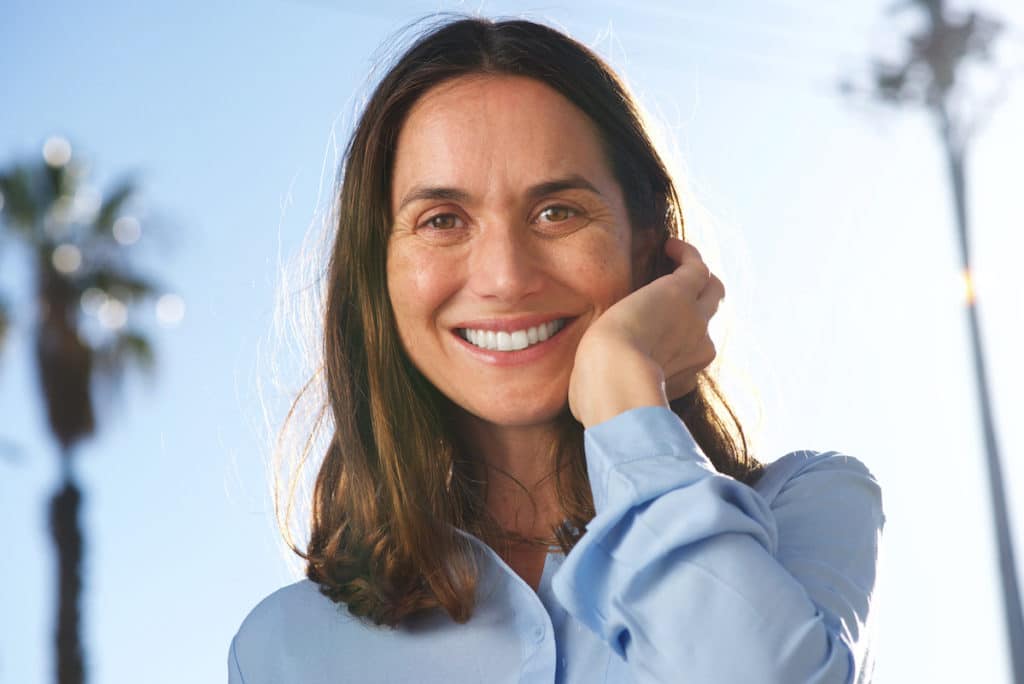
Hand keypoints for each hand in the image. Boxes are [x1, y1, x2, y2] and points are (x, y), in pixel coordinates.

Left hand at [568, 237, 723, 426]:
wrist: (614, 380)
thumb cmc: (602, 398)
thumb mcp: (605, 402)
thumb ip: (602, 399)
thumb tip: (584, 406)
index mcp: (682, 377)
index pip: (689, 354)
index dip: (678, 340)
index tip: (657, 331)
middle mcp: (698, 350)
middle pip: (710, 319)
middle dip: (698, 304)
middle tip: (677, 290)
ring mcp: (695, 320)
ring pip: (712, 291)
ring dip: (697, 276)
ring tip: (676, 259)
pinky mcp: (682, 293)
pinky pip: (697, 267)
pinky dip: (687, 254)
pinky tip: (669, 246)